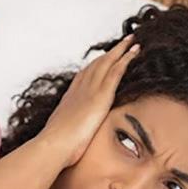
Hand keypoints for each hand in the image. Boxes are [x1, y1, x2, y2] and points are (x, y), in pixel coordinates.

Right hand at [38, 35, 138, 167]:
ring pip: (106, 64)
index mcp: (69, 101)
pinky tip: (134, 51)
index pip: (82, 79)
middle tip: (120, 44)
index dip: (93, 68)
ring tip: (131, 41)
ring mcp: (89, 92)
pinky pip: (116, 72)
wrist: (53, 145)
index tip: (100, 60)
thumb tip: (64, 140)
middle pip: (95, 66)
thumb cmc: (55, 147)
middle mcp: (78, 91)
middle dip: (108, 54)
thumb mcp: (60, 137)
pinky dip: (125, 59)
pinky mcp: (100, 96)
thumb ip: (65, 133)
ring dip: (120, 50)